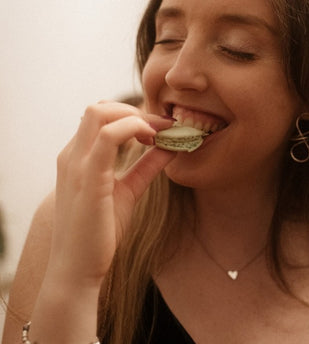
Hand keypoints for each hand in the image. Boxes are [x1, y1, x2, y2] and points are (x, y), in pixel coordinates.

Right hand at [46, 101, 174, 287]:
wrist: (78, 269)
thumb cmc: (99, 232)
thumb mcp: (127, 191)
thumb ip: (145, 167)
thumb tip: (169, 148)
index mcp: (76, 157)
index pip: (99, 117)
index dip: (130, 115)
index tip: (157, 129)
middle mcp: (71, 155)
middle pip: (99, 108)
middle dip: (133, 110)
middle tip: (159, 128)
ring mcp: (76, 164)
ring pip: (100, 113)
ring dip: (135, 116)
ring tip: (157, 133)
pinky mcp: (88, 177)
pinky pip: (109, 137)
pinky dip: (134, 128)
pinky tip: (152, 140)